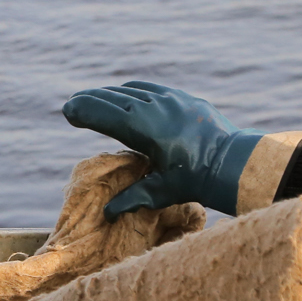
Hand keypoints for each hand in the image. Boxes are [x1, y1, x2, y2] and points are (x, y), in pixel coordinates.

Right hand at [60, 80, 261, 215]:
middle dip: (90, 101)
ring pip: (130, 90)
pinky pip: (149, 88)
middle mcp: (153, 107)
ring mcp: (169, 98)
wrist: (234, 163)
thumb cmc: (196, 180)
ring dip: (109, 94)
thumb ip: (132, 197)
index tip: (67, 111)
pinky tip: (124, 94)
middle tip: (72, 104)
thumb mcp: (162, 191)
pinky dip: (131, 91)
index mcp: (144, 129)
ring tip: (93, 99)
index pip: (105, 116)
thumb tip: (107, 212)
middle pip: (113, 99)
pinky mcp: (182, 97)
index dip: (84, 112)